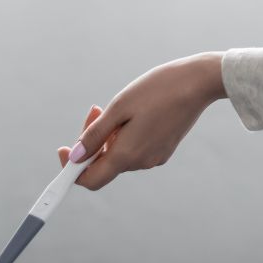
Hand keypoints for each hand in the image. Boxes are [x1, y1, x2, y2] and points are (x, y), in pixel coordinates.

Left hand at [56, 54, 222, 190]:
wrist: (199, 82)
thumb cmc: (158, 89)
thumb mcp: (119, 107)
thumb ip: (95, 135)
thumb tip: (75, 157)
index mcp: (127, 154)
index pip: (90, 180)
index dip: (72, 169)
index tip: (64, 149)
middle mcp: (141, 162)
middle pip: (103, 163)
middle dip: (92, 141)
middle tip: (94, 110)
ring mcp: (155, 156)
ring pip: (119, 154)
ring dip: (109, 135)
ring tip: (116, 105)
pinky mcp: (164, 148)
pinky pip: (135, 148)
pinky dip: (125, 135)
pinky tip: (133, 112)